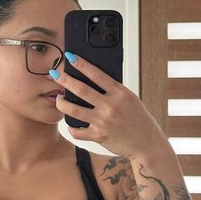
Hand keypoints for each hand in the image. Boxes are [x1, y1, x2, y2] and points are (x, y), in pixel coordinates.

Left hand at [50, 53, 165, 157]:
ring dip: (62, 103)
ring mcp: (103, 121)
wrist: (147, 143)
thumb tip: (93, 79)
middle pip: (81, 90)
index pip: (97, 74)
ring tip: (59, 99)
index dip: (81, 64)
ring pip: (74, 110)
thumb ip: (113, 90)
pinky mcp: (99, 136)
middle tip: (54, 73)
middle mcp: (110, 106)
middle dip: (64, 80)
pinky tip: (70, 123)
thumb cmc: (138, 119)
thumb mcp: (130, 99)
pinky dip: (72, 128)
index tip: (70, 56)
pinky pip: (78, 131)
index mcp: (120, 93)